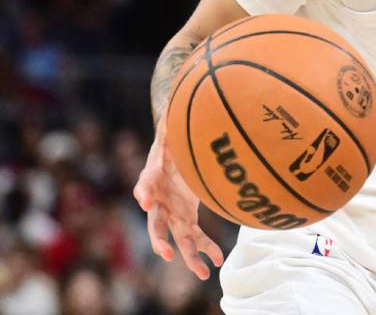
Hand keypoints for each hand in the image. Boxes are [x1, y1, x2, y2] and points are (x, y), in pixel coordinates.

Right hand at [132, 127, 223, 279]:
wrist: (183, 140)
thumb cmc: (177, 133)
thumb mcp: (174, 127)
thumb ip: (171, 127)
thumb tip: (173, 114)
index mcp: (154, 174)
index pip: (146, 182)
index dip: (145, 190)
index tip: (146, 200)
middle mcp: (160, 198)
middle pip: (156, 222)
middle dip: (160, 240)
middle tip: (167, 253)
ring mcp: (173, 209)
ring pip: (177, 237)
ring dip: (189, 256)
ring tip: (203, 273)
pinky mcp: (187, 214)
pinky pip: (196, 234)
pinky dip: (206, 246)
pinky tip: (218, 259)